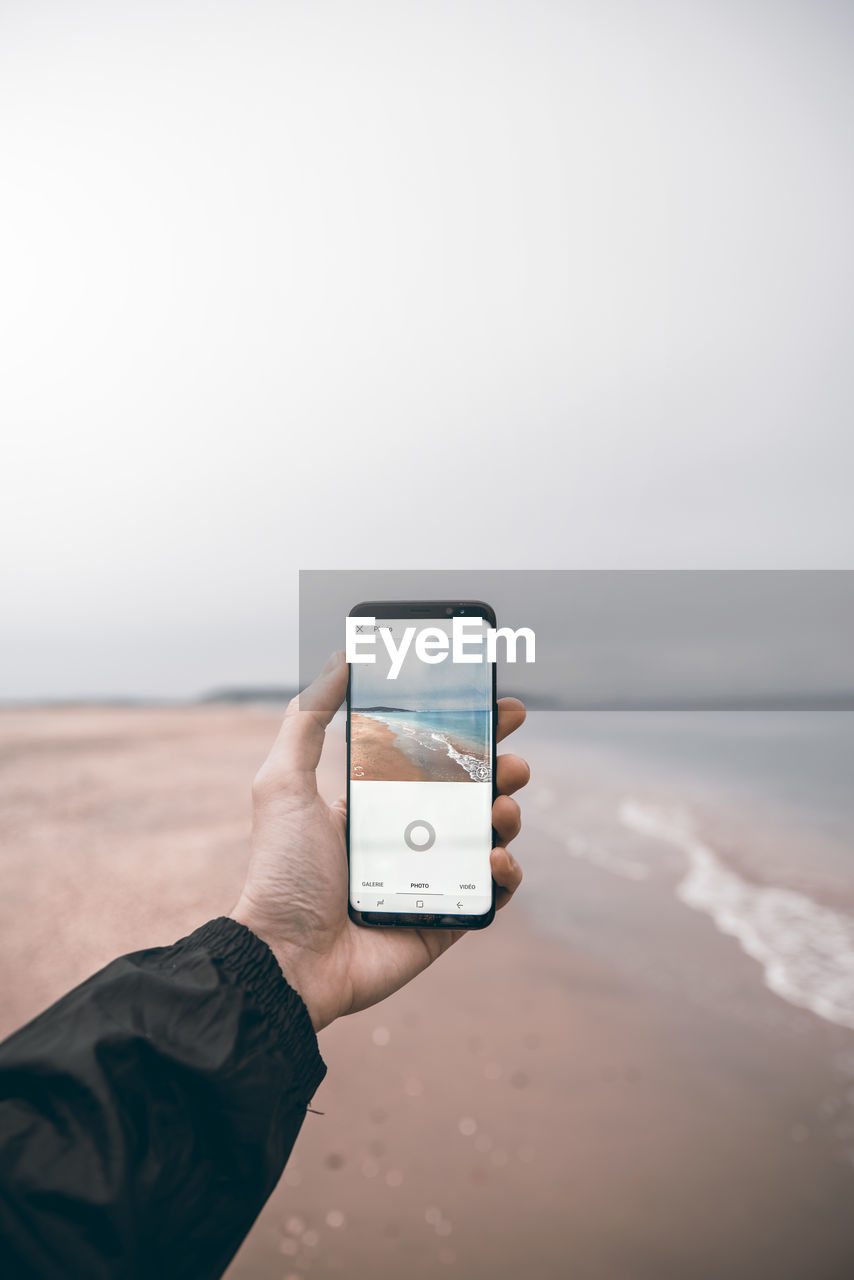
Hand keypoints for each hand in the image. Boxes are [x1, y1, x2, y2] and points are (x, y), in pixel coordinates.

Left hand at [230, 652, 528, 1030]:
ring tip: (499, 809)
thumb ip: (308, 719)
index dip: (474, 732)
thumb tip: (340, 659)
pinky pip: (493, 892)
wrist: (286, 959)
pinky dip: (505, 872)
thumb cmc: (282, 873)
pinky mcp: (448, 919)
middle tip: (513, 763)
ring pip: (491, 836)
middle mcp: (408, 836)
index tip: (504, 709)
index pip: (435, 757)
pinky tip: (493, 858)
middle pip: (472, 793)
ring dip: (506, 815)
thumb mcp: (283, 782)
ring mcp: (431, 878)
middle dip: (501, 770)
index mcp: (376, 802)